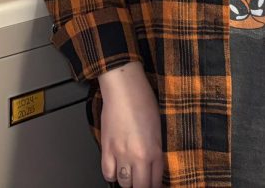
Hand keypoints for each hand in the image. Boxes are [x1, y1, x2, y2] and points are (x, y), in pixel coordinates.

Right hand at [97, 62, 163, 187]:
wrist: (124, 86)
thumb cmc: (143, 100)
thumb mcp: (159, 128)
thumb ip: (156, 149)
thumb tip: (154, 165)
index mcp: (155, 150)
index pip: (155, 182)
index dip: (154, 186)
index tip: (152, 184)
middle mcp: (138, 156)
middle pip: (139, 187)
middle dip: (141, 186)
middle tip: (141, 180)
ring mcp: (121, 153)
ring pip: (123, 182)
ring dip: (127, 180)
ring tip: (129, 173)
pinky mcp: (106, 147)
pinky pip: (107, 172)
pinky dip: (112, 174)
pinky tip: (116, 168)